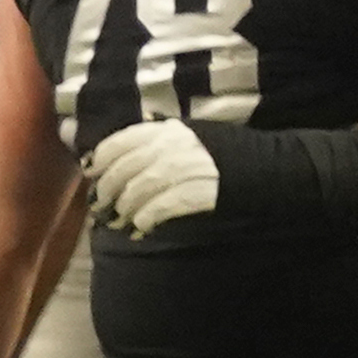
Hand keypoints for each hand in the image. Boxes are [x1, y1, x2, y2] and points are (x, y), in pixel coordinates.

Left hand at [84, 120, 220, 236]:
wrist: (267, 169)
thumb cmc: (227, 152)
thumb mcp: (191, 134)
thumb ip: (157, 138)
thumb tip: (119, 147)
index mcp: (169, 130)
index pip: (120, 142)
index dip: (99, 159)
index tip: (90, 171)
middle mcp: (171, 146)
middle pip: (122, 171)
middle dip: (106, 191)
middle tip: (100, 205)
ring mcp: (182, 170)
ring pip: (134, 193)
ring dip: (122, 210)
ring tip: (118, 221)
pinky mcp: (193, 194)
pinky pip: (155, 210)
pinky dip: (144, 220)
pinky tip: (140, 228)